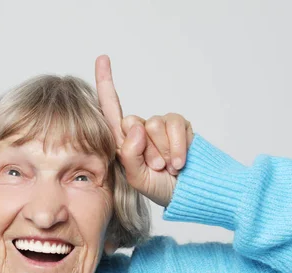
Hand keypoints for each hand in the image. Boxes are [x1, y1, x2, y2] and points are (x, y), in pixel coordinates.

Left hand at [94, 55, 193, 207]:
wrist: (189, 194)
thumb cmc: (159, 189)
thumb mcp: (137, 179)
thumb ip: (129, 154)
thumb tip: (136, 126)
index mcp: (122, 142)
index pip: (110, 110)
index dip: (105, 83)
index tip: (102, 58)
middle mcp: (140, 130)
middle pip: (132, 123)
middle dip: (145, 150)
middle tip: (155, 168)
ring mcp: (159, 127)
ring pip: (154, 125)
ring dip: (162, 152)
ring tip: (167, 167)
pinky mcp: (180, 126)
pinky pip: (175, 126)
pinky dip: (177, 147)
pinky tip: (179, 162)